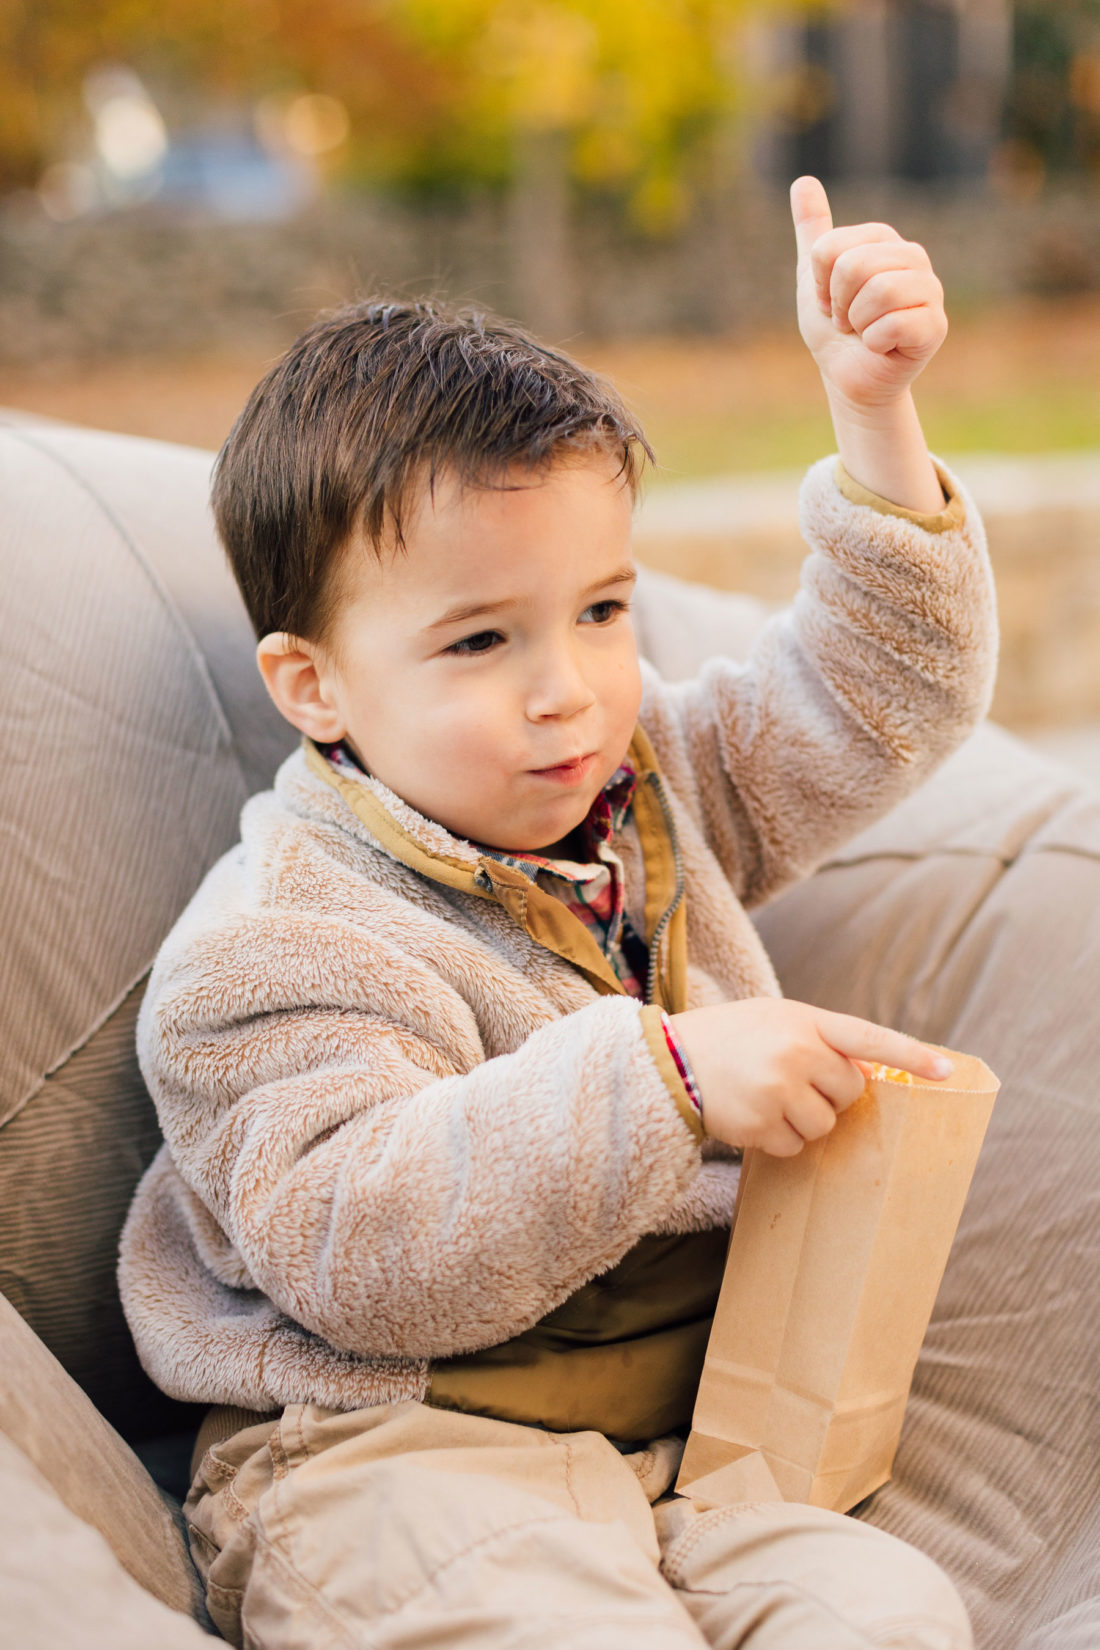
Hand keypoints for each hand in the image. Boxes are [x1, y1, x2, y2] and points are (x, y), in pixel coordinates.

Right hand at [669, 997, 951, 1156]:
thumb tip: (866, 1076)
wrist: (669, 1060)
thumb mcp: (776, 1020)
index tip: (947, 1071)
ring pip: (825, 1125)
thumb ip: (820, 1039)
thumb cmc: (730, 1038)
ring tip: (767, 1099)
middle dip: (829, 1094)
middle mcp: (796, 1052)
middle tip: (792, 1082)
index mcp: (804, 1020)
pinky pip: (795, 1146)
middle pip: (849, 1092)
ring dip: (804, 1120)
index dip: (910, 1055)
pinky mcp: (761, 1124)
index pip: (868, 1038)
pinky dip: (779, 1139)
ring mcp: (779, 1090)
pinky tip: (752, 1117)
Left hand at [791, 175, 947, 411]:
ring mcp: (930, 290)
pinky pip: (894, 324)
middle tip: (848, 321)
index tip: (832, 302)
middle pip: (854, 267)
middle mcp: (913, 257)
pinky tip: (883, 347)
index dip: (821, 285)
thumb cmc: (836, 328)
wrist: (849, 377)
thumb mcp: (813, 277)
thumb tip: (802, 180)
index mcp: (883, 239)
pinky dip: (875, 343)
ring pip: (879, 291)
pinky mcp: (936, 326)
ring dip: (858, 323)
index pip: (830, 249)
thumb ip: (812, 231)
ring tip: (865, 331)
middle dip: (839, 304)